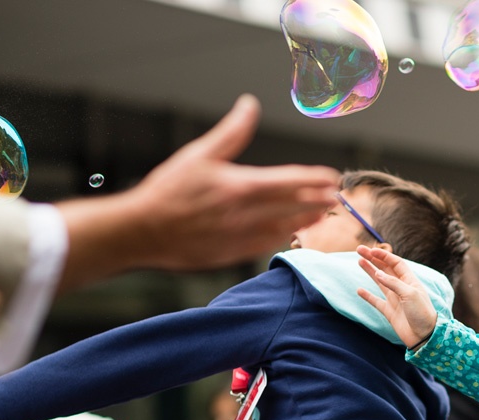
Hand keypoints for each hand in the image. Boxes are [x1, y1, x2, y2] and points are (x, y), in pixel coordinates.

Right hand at [56, 94, 339, 291]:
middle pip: (293, 207)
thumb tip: (249, 105)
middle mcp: (246, 214)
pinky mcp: (231, 255)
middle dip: (317, 200)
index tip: (332, 176)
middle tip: (336, 196)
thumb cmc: (167, 191)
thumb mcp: (199, 154)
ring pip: (283, 229)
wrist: (142, 231)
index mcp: (240, 187)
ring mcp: (241, 237)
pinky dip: (281, 238)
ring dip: (305, 220)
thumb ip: (231, 132)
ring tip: (321, 214)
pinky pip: (265, 246)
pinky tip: (290, 233)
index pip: (289, 182)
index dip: (314, 179)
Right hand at [356, 246, 438, 347]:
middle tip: (359, 250)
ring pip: (379, 282)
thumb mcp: (410, 294)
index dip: (383, 255)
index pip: (395, 263)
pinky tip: (359, 290)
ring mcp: (395, 299)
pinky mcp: (389, 312)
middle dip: (373, 259)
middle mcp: (401, 288)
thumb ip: (393, 283)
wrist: (424, 337)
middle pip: (385, 269)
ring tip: (359, 261)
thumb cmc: (422, 314)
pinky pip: (376, 301)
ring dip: (370, 271)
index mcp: (410, 281)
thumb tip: (378, 273)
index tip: (371, 250)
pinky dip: (367, 296)